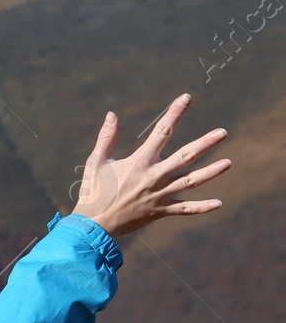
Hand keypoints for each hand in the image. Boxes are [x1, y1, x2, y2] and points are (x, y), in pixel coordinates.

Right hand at [71, 93, 230, 239]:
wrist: (94, 224)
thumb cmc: (93, 191)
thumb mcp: (96, 161)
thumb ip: (106, 137)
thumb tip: (112, 114)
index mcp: (140, 162)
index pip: (162, 132)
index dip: (175, 113)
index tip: (186, 98)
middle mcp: (154, 176)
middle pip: (186, 156)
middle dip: (206, 143)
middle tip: (223, 132)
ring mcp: (159, 195)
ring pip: (191, 181)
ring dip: (211, 171)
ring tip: (228, 163)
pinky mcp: (160, 211)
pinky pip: (185, 209)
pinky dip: (202, 207)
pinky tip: (218, 203)